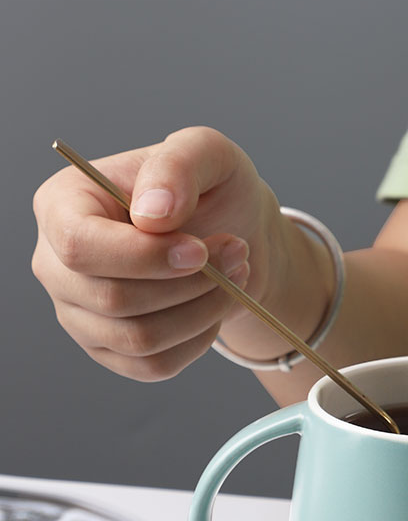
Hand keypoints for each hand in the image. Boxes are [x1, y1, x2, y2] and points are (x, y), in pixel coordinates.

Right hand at [32, 126, 277, 380]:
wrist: (234, 236)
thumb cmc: (211, 191)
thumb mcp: (208, 154)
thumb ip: (178, 165)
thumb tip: (153, 213)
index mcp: (63, 205)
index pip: (79, 245)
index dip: (143, 256)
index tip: (199, 250)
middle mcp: (57, 264)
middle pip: (112, 299)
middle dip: (189, 284)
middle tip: (237, 254)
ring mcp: (79, 313)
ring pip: (138, 339)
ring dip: (201, 311)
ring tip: (234, 276)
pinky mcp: (109, 350)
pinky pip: (153, 366)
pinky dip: (197, 340)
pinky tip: (213, 306)